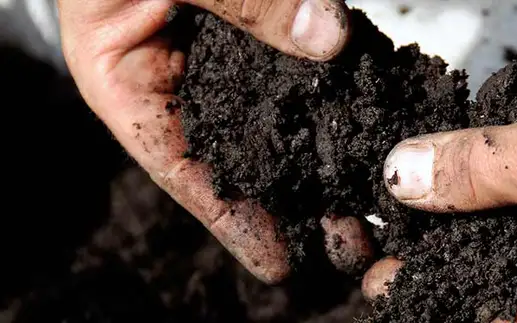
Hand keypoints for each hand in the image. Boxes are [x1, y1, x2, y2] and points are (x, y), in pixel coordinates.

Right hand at [57, 0, 363, 283]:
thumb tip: (328, 39)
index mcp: (130, 79)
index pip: (182, 168)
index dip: (232, 219)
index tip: (280, 262)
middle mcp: (182, 75)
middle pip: (242, 153)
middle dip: (295, 198)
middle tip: (350, 237)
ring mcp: (227, 50)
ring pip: (279, 114)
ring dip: (324, 153)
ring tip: (370, 194)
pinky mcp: (265, 22)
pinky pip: (305, 60)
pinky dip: (336, 90)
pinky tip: (370, 118)